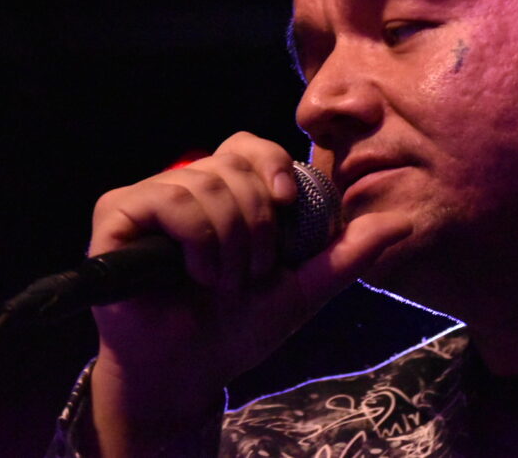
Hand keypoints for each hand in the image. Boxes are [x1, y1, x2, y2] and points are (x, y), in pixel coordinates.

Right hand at [86, 132, 411, 455]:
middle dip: (257, 227)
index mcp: (223, 192)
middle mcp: (185, 186)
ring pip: (206, 184)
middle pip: (233, 166)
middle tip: (249, 273)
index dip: (272, 164)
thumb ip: (347, 255)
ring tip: (220, 282)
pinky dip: (196, 239)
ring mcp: (148, 198)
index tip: (287, 201)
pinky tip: (193, 274)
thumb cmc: (237, 328)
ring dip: (229, 244)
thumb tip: (402, 223)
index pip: (249, 146)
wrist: (190, 371)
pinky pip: (170, 199)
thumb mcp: (302, 289)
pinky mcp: (115, 216)